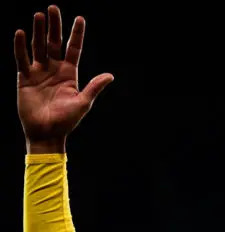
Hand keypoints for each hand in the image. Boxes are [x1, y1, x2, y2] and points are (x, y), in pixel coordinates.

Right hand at [15, 5, 112, 144]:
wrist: (46, 133)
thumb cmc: (67, 121)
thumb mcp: (83, 103)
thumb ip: (94, 87)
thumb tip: (110, 75)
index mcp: (70, 74)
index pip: (74, 49)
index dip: (76, 34)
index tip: (80, 18)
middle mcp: (54, 69)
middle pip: (54, 43)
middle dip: (54, 26)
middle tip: (53, 8)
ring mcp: (39, 72)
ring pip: (38, 47)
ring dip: (38, 31)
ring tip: (38, 15)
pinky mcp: (24, 78)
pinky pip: (22, 59)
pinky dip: (20, 46)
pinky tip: (21, 33)